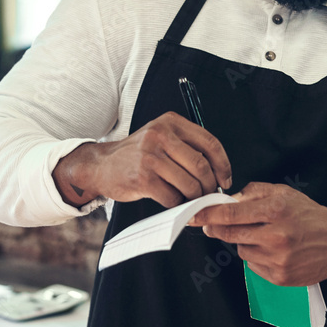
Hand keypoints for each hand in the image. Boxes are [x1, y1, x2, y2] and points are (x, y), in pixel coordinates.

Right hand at [52, 112, 231, 207]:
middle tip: (208, 193)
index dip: (223, 165)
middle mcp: (160, 136)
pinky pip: (172, 197)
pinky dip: (177, 204)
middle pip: (201, 166)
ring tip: (191, 198)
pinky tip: (173, 201)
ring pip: (189, 184)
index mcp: (170, 122)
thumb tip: (218, 171)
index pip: (209, 143)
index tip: (225, 179)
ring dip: (194, 197)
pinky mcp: (143, 179)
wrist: (102, 165)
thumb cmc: (138, 154)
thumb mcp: (161, 137)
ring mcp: (150, 157)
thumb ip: (187, 146)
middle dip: (209, 185)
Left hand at [189, 182, 326, 285]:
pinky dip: (256, 256)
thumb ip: (254, 193)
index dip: (206, 215)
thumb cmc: (309, 215)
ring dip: (243, 241)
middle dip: (216, 228)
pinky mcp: (279, 276)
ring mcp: (277, 259)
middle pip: (230, 233)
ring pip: (240, 249)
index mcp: (276, 210)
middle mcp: (276, 236)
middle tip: (210, 224)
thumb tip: (228, 200)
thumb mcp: (284, 193)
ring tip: (263, 235)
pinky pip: (252, 264)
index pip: (231, 213)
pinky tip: (272, 250)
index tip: (190, 215)